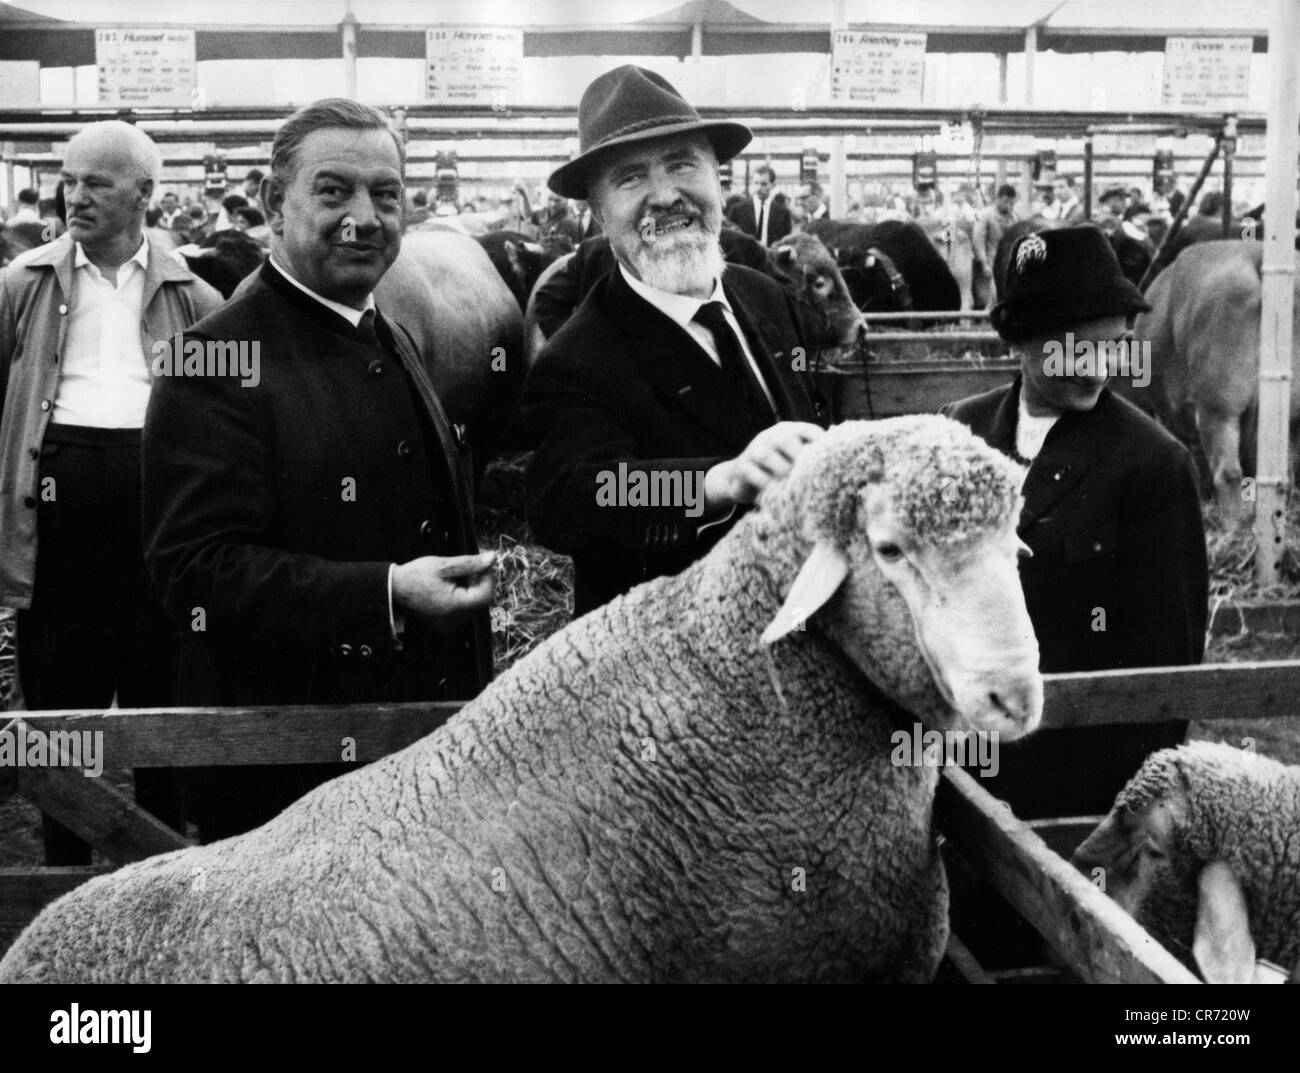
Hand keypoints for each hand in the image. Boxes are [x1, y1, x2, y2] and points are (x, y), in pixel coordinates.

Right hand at [392, 552, 495, 621]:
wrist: (394, 589)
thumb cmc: (416, 576)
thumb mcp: (444, 565)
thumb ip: (470, 563)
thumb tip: (493, 558)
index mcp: (454, 607)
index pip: (486, 596)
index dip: (487, 578)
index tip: (478, 565)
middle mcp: (454, 621)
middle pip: (480, 601)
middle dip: (477, 583)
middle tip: (461, 570)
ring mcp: (450, 625)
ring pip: (473, 605)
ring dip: (469, 590)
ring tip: (451, 579)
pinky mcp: (446, 625)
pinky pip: (463, 611)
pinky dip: (461, 598)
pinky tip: (448, 589)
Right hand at [704, 422, 823, 510]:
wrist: (738, 478)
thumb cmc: (775, 469)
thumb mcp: (792, 458)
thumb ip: (811, 455)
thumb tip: (841, 458)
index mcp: (787, 431)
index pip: (808, 430)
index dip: (821, 445)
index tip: (830, 462)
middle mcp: (770, 436)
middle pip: (786, 439)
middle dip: (799, 458)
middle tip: (809, 476)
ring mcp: (754, 450)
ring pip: (767, 455)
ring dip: (781, 471)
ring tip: (790, 485)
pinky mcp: (742, 467)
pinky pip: (753, 474)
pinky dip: (766, 484)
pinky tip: (776, 493)